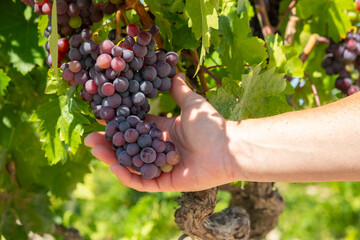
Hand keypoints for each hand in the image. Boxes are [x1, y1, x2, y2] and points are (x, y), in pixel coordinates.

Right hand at [85, 73, 239, 191]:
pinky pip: (142, 182)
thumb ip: (178, 89)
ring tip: (95, 150)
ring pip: (131, 165)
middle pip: (128, 148)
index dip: (118, 126)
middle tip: (89, 139)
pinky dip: (127, 176)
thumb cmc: (212, 125)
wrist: (228, 147)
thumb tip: (171, 70)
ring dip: (112, 159)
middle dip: (108, 144)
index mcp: (163, 132)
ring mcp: (161, 167)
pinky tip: (113, 166)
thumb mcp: (191, 102)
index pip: (135, 129)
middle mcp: (159, 149)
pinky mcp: (166, 182)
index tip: (100, 119)